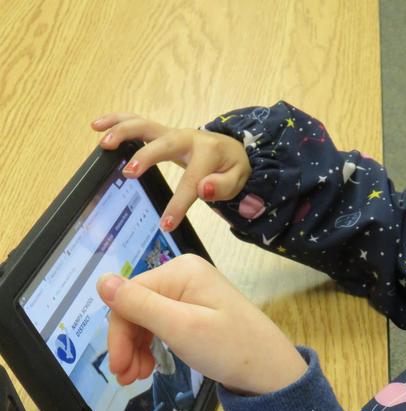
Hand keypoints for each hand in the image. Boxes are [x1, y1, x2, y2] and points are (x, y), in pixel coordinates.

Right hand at [91, 113, 250, 230]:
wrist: (229, 148)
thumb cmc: (230, 168)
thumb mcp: (236, 180)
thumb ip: (222, 186)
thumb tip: (204, 188)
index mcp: (207, 153)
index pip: (191, 181)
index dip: (178, 204)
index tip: (166, 224)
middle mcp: (186, 138)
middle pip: (163, 144)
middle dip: (145, 157)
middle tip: (128, 174)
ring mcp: (171, 133)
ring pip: (145, 126)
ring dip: (123, 132)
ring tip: (104, 144)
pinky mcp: (160, 133)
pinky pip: (137, 123)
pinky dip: (117, 121)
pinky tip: (98, 126)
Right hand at [97, 254, 305, 395]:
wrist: (271, 372)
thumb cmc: (230, 349)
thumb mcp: (181, 328)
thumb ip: (139, 305)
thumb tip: (100, 281)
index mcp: (179, 271)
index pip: (129, 297)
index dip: (118, 333)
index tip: (118, 368)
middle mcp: (183, 275)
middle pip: (136, 307)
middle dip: (127, 343)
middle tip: (127, 379)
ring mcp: (191, 293)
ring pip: (146, 318)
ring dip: (136, 347)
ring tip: (138, 377)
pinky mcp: (196, 311)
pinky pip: (162, 323)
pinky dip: (151, 345)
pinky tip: (150, 364)